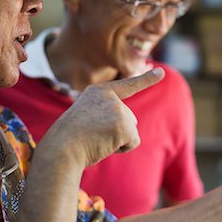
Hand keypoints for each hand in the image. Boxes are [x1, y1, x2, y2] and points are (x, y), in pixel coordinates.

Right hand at [42, 67, 164, 166]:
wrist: (60, 149)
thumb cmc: (70, 139)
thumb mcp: (87, 119)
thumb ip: (107, 116)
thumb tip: (132, 128)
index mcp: (98, 92)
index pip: (128, 85)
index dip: (146, 79)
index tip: (161, 72)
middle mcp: (110, 97)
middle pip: (129, 119)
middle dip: (117, 132)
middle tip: (92, 135)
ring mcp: (117, 109)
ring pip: (131, 131)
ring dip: (118, 141)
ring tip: (96, 140)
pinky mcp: (123, 125)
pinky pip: (133, 142)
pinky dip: (122, 149)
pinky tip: (104, 145)